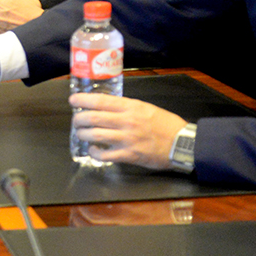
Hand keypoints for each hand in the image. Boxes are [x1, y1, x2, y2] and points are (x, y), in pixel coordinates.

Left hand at [68, 93, 185, 169]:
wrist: (182, 143)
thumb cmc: (165, 125)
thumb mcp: (146, 108)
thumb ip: (127, 107)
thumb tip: (107, 107)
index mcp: (131, 107)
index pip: (101, 101)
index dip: (83, 100)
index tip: (73, 100)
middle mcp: (127, 121)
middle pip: (93, 118)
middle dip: (79, 119)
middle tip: (76, 120)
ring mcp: (127, 139)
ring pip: (95, 135)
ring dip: (83, 135)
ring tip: (81, 134)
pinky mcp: (129, 155)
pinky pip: (105, 154)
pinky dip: (95, 152)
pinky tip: (93, 150)